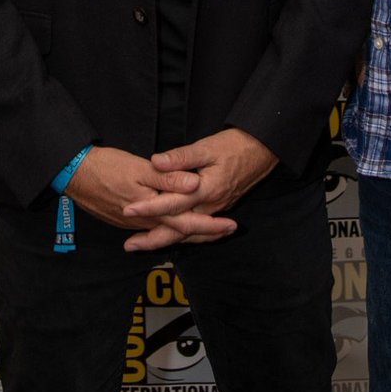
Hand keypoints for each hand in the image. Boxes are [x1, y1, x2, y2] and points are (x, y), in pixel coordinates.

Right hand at [67, 145, 236, 245]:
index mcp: (151, 209)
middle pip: (180, 232)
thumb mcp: (140, 168)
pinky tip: (174, 227)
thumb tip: (194, 186)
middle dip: (205, 233)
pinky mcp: (125, 218)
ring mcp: (134, 222)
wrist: (74, 173)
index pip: (187, 223)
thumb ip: (168, 178)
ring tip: (209, 230)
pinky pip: (154, 229)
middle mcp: (144, 221)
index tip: (231, 225)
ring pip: (167, 232)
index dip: (210, 226)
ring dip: (189, 233)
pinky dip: (169, 230)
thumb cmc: (107, 167)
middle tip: (228, 231)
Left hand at [122, 127, 278, 251]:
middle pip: (178, 229)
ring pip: (188, 233)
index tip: (128, 209)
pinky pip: (197, 230)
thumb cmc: (235, 146)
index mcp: (205, 190)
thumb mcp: (207, 146)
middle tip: (129, 245)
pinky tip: (171, 238)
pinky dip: (182, 237)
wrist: (262, 151)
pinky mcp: (218, 209)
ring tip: (142, 245)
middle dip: (153, 238)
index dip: (149, 207)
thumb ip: (181, 157)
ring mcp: (215, 210)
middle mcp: (210, 206)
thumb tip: (156, 162)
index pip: (172, 203)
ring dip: (165, 240)